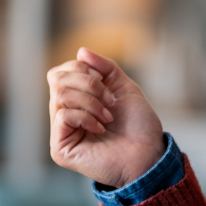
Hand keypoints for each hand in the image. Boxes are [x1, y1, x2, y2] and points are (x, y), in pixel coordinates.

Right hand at [47, 48, 165, 188]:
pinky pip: (63, 115)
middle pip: (56, 79)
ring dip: (91, 101)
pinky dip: (86, 116)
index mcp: (75, 100)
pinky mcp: (60, 149)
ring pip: (60, 95)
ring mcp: (60, 132)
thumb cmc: (139, 125)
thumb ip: (103, 68)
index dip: (82, 69)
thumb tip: (80, 51)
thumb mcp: (123, 87)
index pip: (60, 72)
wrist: (148, 154)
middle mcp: (64, 114)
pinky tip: (101, 128)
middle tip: (109, 100)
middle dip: (89, 83)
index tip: (106, 83)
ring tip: (108, 116)